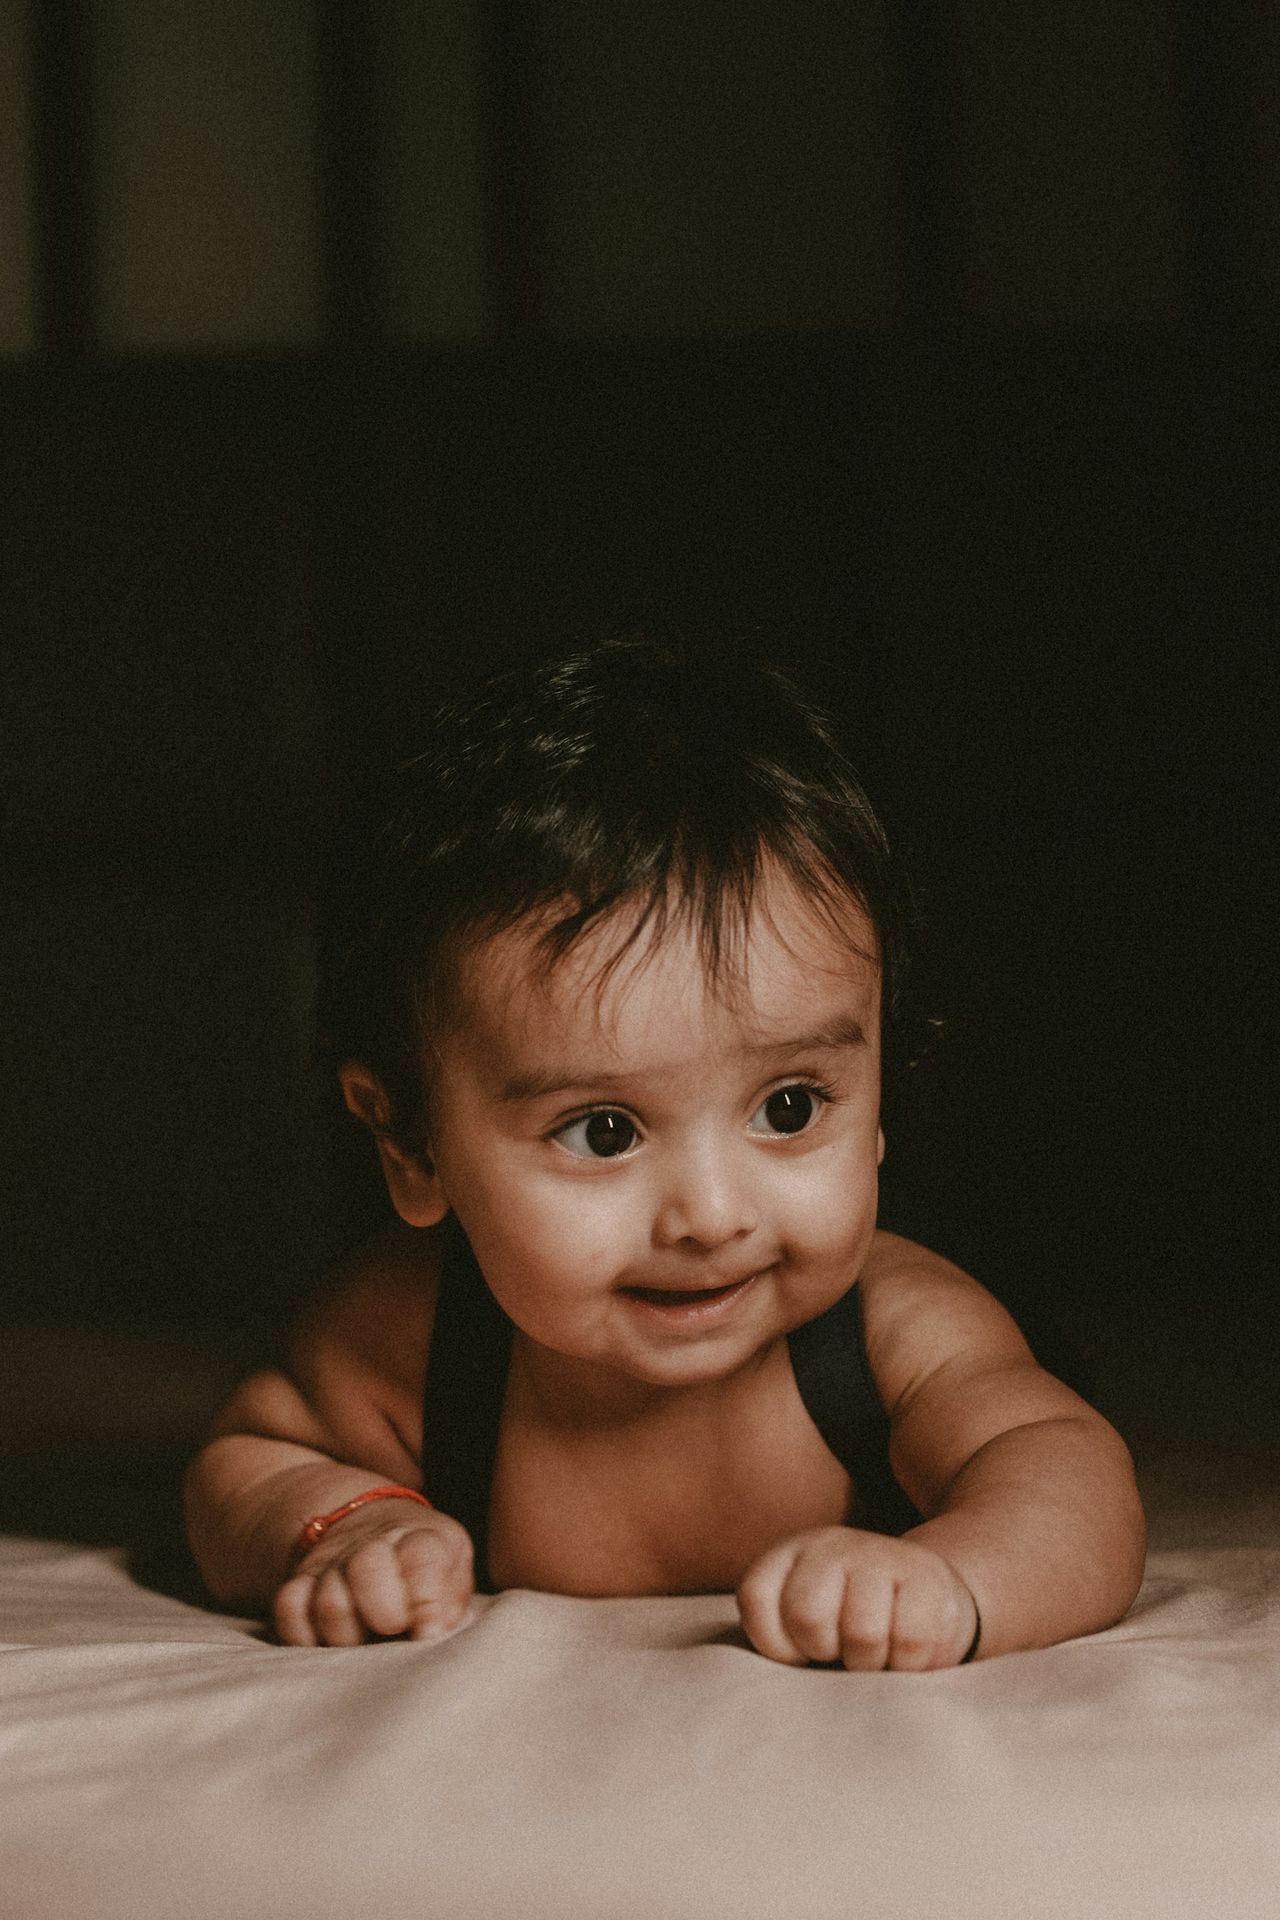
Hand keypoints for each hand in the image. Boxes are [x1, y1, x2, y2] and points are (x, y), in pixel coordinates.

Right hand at [274, 1503, 474, 1647]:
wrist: (375, 1530)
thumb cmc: (424, 1565)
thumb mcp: (452, 1570)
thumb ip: (449, 1601)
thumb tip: (431, 1632)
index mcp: (421, 1537)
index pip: (422, 1557)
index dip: (427, 1600)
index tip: (429, 1632)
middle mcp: (372, 1543)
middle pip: (366, 1570)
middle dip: (383, 1614)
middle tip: (393, 1631)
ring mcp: (331, 1561)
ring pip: (329, 1601)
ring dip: (347, 1635)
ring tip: (365, 1640)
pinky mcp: (299, 1580)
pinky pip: (289, 1611)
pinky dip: (305, 1636)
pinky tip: (328, 1641)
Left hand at [737, 1527, 978, 1670]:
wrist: (926, 1593)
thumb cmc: (850, 1626)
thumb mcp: (805, 1626)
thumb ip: (783, 1644)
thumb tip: (776, 1698)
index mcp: (788, 1557)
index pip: (757, 1599)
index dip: (777, 1646)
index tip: (801, 1656)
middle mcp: (829, 1546)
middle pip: (808, 1615)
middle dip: (826, 1652)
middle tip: (843, 1654)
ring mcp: (879, 1554)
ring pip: (863, 1633)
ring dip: (871, 1663)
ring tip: (877, 1656)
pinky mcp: (927, 1575)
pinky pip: (910, 1641)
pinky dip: (909, 1664)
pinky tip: (908, 1653)